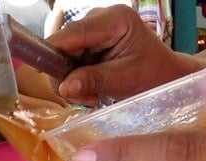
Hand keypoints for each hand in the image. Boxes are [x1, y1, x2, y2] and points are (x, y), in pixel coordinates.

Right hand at [44, 5, 195, 105]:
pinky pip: (70, 60)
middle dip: (67, 74)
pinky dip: (76, 79)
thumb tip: (64, 87)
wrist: (166, 76)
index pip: (73, 33)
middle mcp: (100, 18)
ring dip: (71, 80)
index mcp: (115, 20)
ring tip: (91, 96)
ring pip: (64, 55)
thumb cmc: (153, 75)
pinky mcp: (89, 42)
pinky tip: (91, 89)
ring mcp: (94, 30)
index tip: (39, 71)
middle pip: (64, 45)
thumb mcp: (125, 79)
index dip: (52, 51)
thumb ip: (93, 80)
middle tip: (83, 98)